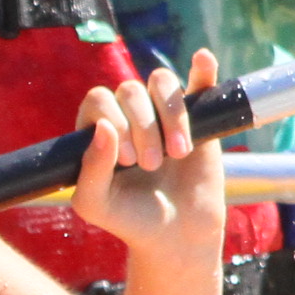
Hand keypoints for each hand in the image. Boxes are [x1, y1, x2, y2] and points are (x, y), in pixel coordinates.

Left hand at [68, 49, 222, 265]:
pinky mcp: (198, 115)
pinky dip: (202, 69)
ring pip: (161, 81)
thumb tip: (104, 127)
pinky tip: (202, 60)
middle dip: (142, 127)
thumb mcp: (96, 204)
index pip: (99, 100)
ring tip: (177, 152)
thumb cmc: (129, 219)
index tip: (126, 159)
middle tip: (150, 165)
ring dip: (170, 114)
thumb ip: (91, 169)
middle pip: (130, 90)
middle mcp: (128, 114)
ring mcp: (163, 112)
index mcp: (98, 129)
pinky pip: (198, 81)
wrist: (175, 235)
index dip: (112, 121)